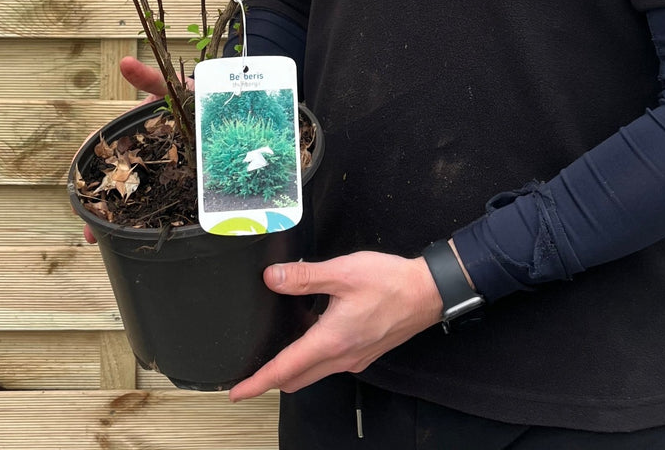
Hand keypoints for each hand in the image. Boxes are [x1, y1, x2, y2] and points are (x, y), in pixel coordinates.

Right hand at [83, 56, 191, 243]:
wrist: (226, 107)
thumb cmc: (194, 97)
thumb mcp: (170, 87)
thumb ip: (149, 78)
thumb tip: (123, 62)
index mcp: (140, 138)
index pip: (108, 155)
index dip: (91, 170)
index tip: (77, 185)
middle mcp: (148, 159)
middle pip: (119, 184)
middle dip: (100, 206)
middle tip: (86, 227)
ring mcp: (166, 175)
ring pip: (138, 201)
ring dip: (117, 221)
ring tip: (98, 237)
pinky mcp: (188, 189)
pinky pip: (171, 209)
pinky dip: (152, 223)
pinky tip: (136, 238)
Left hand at [228, 251, 443, 400]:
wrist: (427, 292)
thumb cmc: (390, 282)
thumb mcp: (342, 272)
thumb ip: (305, 276)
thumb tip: (272, 278)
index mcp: (331, 341)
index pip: (285, 369)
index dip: (257, 382)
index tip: (236, 392)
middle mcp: (342, 357)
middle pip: (296, 378)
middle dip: (272, 378)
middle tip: (251, 373)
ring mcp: (355, 358)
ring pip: (314, 372)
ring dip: (293, 366)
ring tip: (277, 349)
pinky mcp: (364, 352)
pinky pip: (330, 362)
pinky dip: (313, 356)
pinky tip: (311, 332)